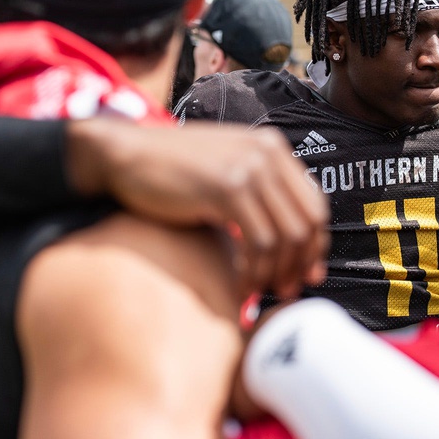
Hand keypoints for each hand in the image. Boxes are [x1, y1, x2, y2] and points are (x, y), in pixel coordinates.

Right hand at [68, 119, 329, 297]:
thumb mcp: (223, 171)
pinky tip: (239, 286)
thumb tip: (291, 241)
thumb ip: (257, 193)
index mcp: (272, 147)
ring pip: (285, 237)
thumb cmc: (169, 171)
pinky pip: (257, 242)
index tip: (304, 274)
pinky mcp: (227, 188)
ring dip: (275, 273)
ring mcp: (249, 168)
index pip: (314, 203)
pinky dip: (253, 272)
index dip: (314, 245)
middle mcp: (267, 153)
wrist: (124, 155)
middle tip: (284, 291)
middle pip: (307, 223)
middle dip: (299, 264)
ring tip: (257, 292)